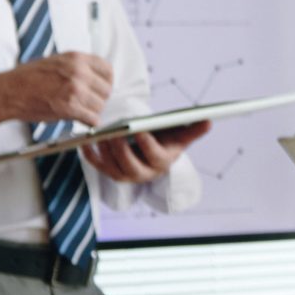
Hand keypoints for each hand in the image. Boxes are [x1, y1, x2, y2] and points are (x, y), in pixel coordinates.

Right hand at [0, 51, 114, 148]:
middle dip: (98, 99)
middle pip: (106, 90)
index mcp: (75, 58)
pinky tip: (79, 119)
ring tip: (77, 111)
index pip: (108, 70)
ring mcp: (75, 89)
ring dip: (91, 111)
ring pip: (100, 106)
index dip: (105, 82)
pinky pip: (93, 119)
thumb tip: (93, 77)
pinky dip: (88, 123)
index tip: (100, 89)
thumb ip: (76, 67)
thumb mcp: (55, 62)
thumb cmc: (26, 78)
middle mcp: (78, 72)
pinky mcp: (70, 107)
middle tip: (86, 103)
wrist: (8, 92)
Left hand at [81, 119, 208, 183]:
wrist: (152, 154)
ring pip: (112, 167)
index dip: (146, 143)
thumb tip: (209, 120)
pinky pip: (97, 165)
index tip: (139, 129)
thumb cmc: (166, 141)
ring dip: (105, 152)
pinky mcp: (110, 171)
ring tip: (100, 134)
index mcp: (161, 163)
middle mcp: (143, 173)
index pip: (154, 155)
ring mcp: (125, 175)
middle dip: (121, 150)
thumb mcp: (180, 136)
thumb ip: (194, 129)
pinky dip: (90, 155)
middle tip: (114, 133)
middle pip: (130, 165)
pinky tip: (85, 141)